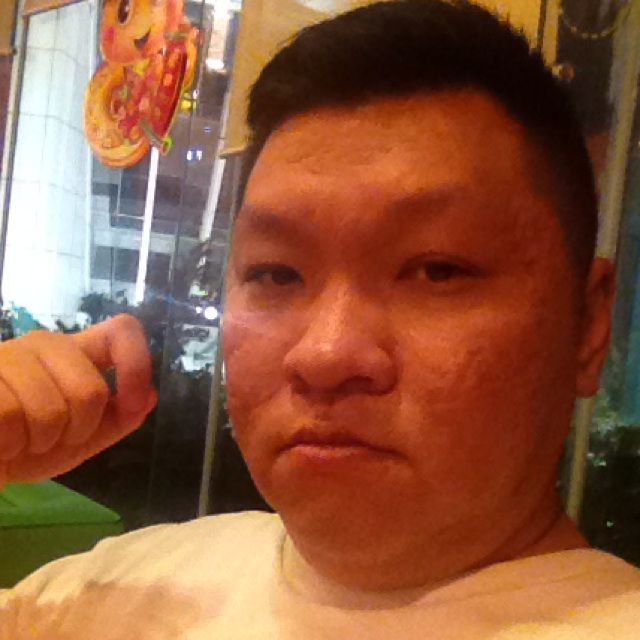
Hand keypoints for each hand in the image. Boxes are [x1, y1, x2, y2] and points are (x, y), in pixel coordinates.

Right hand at [0, 314, 156, 486]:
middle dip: (78, 431)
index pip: (121, 331)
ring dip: (39, 443)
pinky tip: (1, 441)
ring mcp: (8, 355)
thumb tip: (151, 395)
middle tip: (51, 438)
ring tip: (20, 440)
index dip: (137, 366)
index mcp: (75, 353)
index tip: (135, 403)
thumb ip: (118, 419)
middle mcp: (44, 345)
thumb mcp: (80, 439)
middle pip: (91, 390)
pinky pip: (10, 417)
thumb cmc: (26, 446)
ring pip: (50, 410)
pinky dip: (9, 444)